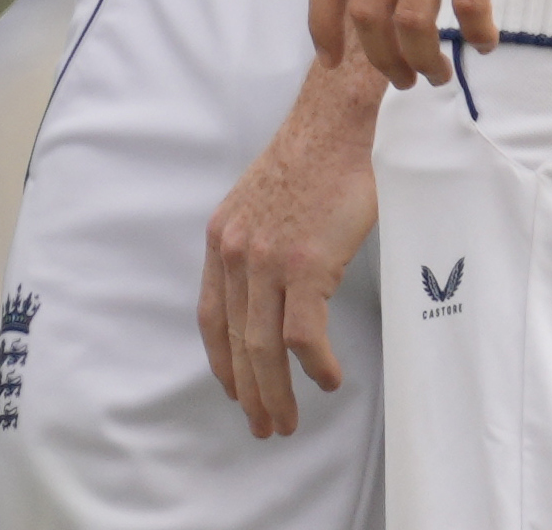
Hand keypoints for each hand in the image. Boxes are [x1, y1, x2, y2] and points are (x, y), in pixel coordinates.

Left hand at [199, 53, 383, 439]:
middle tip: (265, 426)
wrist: (339, 125)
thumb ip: (260, 245)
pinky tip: (327, 380)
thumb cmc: (316, 163)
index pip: (211, 316)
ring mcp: (268, 259)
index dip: (223, 360)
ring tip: (288, 420)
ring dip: (276, 391)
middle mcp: (236, 252)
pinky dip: (314, 366)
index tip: (235, 390)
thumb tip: (273, 289)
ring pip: (264, 346)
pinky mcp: (305, 264)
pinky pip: (302, 334)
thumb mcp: (265, 204)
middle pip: (236, 340)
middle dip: (249, 391)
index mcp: (223, 238)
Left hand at [307, 0, 551, 88]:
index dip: (322, 25)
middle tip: (402, 79)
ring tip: (437, 73)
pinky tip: (485, 42)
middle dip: (378, 58)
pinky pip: (470, 7)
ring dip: (422, 59)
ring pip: (412, 20)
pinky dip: (475, 37)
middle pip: (365, 10)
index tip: (332, 59)